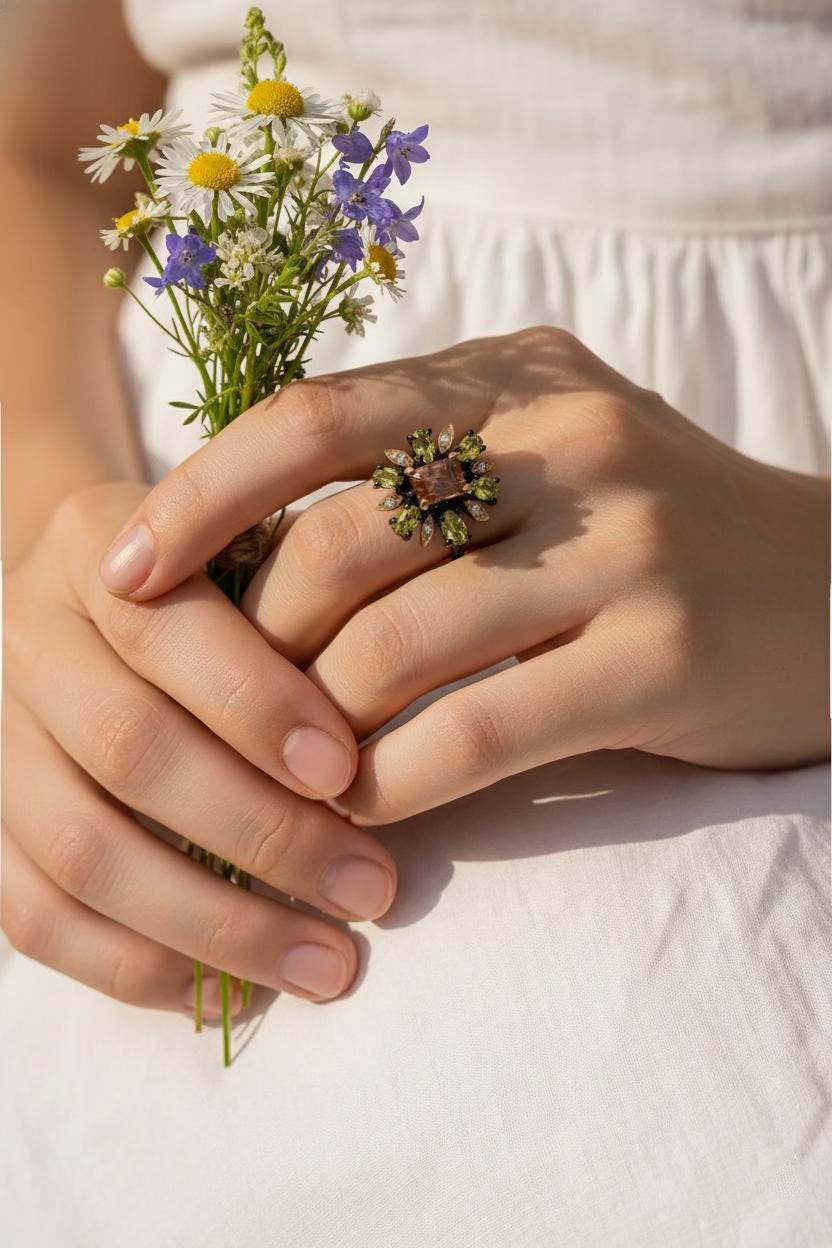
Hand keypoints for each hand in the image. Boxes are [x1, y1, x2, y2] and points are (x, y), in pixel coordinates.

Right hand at [3, 482, 397, 1013]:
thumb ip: (292, 614)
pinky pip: (38, 917)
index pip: (168, 631)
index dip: (256, 705)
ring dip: (216, 925)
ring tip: (329, 965)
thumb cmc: (199, 580)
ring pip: (82, 851)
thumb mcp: (240, 551)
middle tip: (371, 889)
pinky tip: (230, 993)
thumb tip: (375, 755)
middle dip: (262, 833)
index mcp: (96, 549)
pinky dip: (137, 968)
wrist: (75, 592)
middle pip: (129, 750)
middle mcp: (27, 641)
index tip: (345, 772)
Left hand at [97, 328, 829, 825]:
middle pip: (340, 542)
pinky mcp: (663, 656)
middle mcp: (570, 439)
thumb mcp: (550, 454)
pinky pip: (478, 728)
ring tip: (296, 770)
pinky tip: (370, 808)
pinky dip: (398, 781)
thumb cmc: (663, 533)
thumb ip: (425, 468)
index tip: (124, 569)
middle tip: (231, 709)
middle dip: (258, 644)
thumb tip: (258, 547)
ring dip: (316, 727)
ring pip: (397, 644)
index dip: (201, 494)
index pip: (316, 417)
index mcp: (519, 376)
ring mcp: (623, 544)